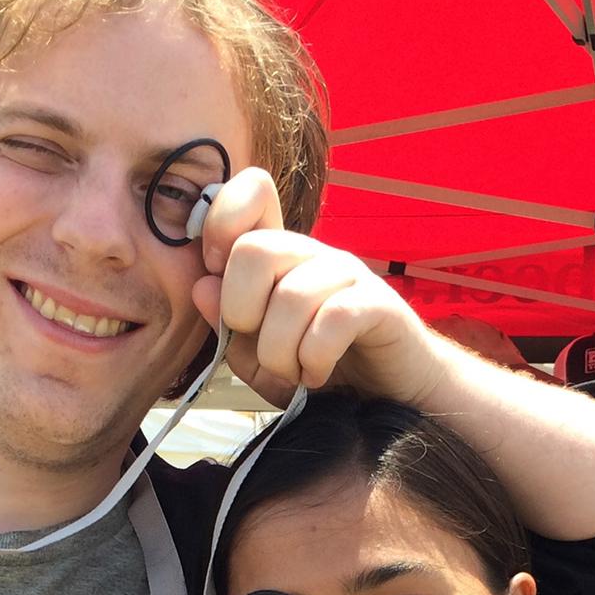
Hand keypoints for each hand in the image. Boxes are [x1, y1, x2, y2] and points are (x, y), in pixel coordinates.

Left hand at [196, 169, 439, 409]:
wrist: (392, 398)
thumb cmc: (323, 372)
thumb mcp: (261, 362)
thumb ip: (230, 329)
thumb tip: (202, 287)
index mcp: (281, 259)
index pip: (250, 196)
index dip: (220, 227)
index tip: (217, 281)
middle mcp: (313, 256)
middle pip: (255, 250)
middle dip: (242, 313)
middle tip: (262, 350)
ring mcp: (348, 275)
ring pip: (292, 296)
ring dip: (280, 353)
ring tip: (294, 374)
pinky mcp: (379, 304)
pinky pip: (333, 320)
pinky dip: (314, 359)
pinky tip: (318, 375)